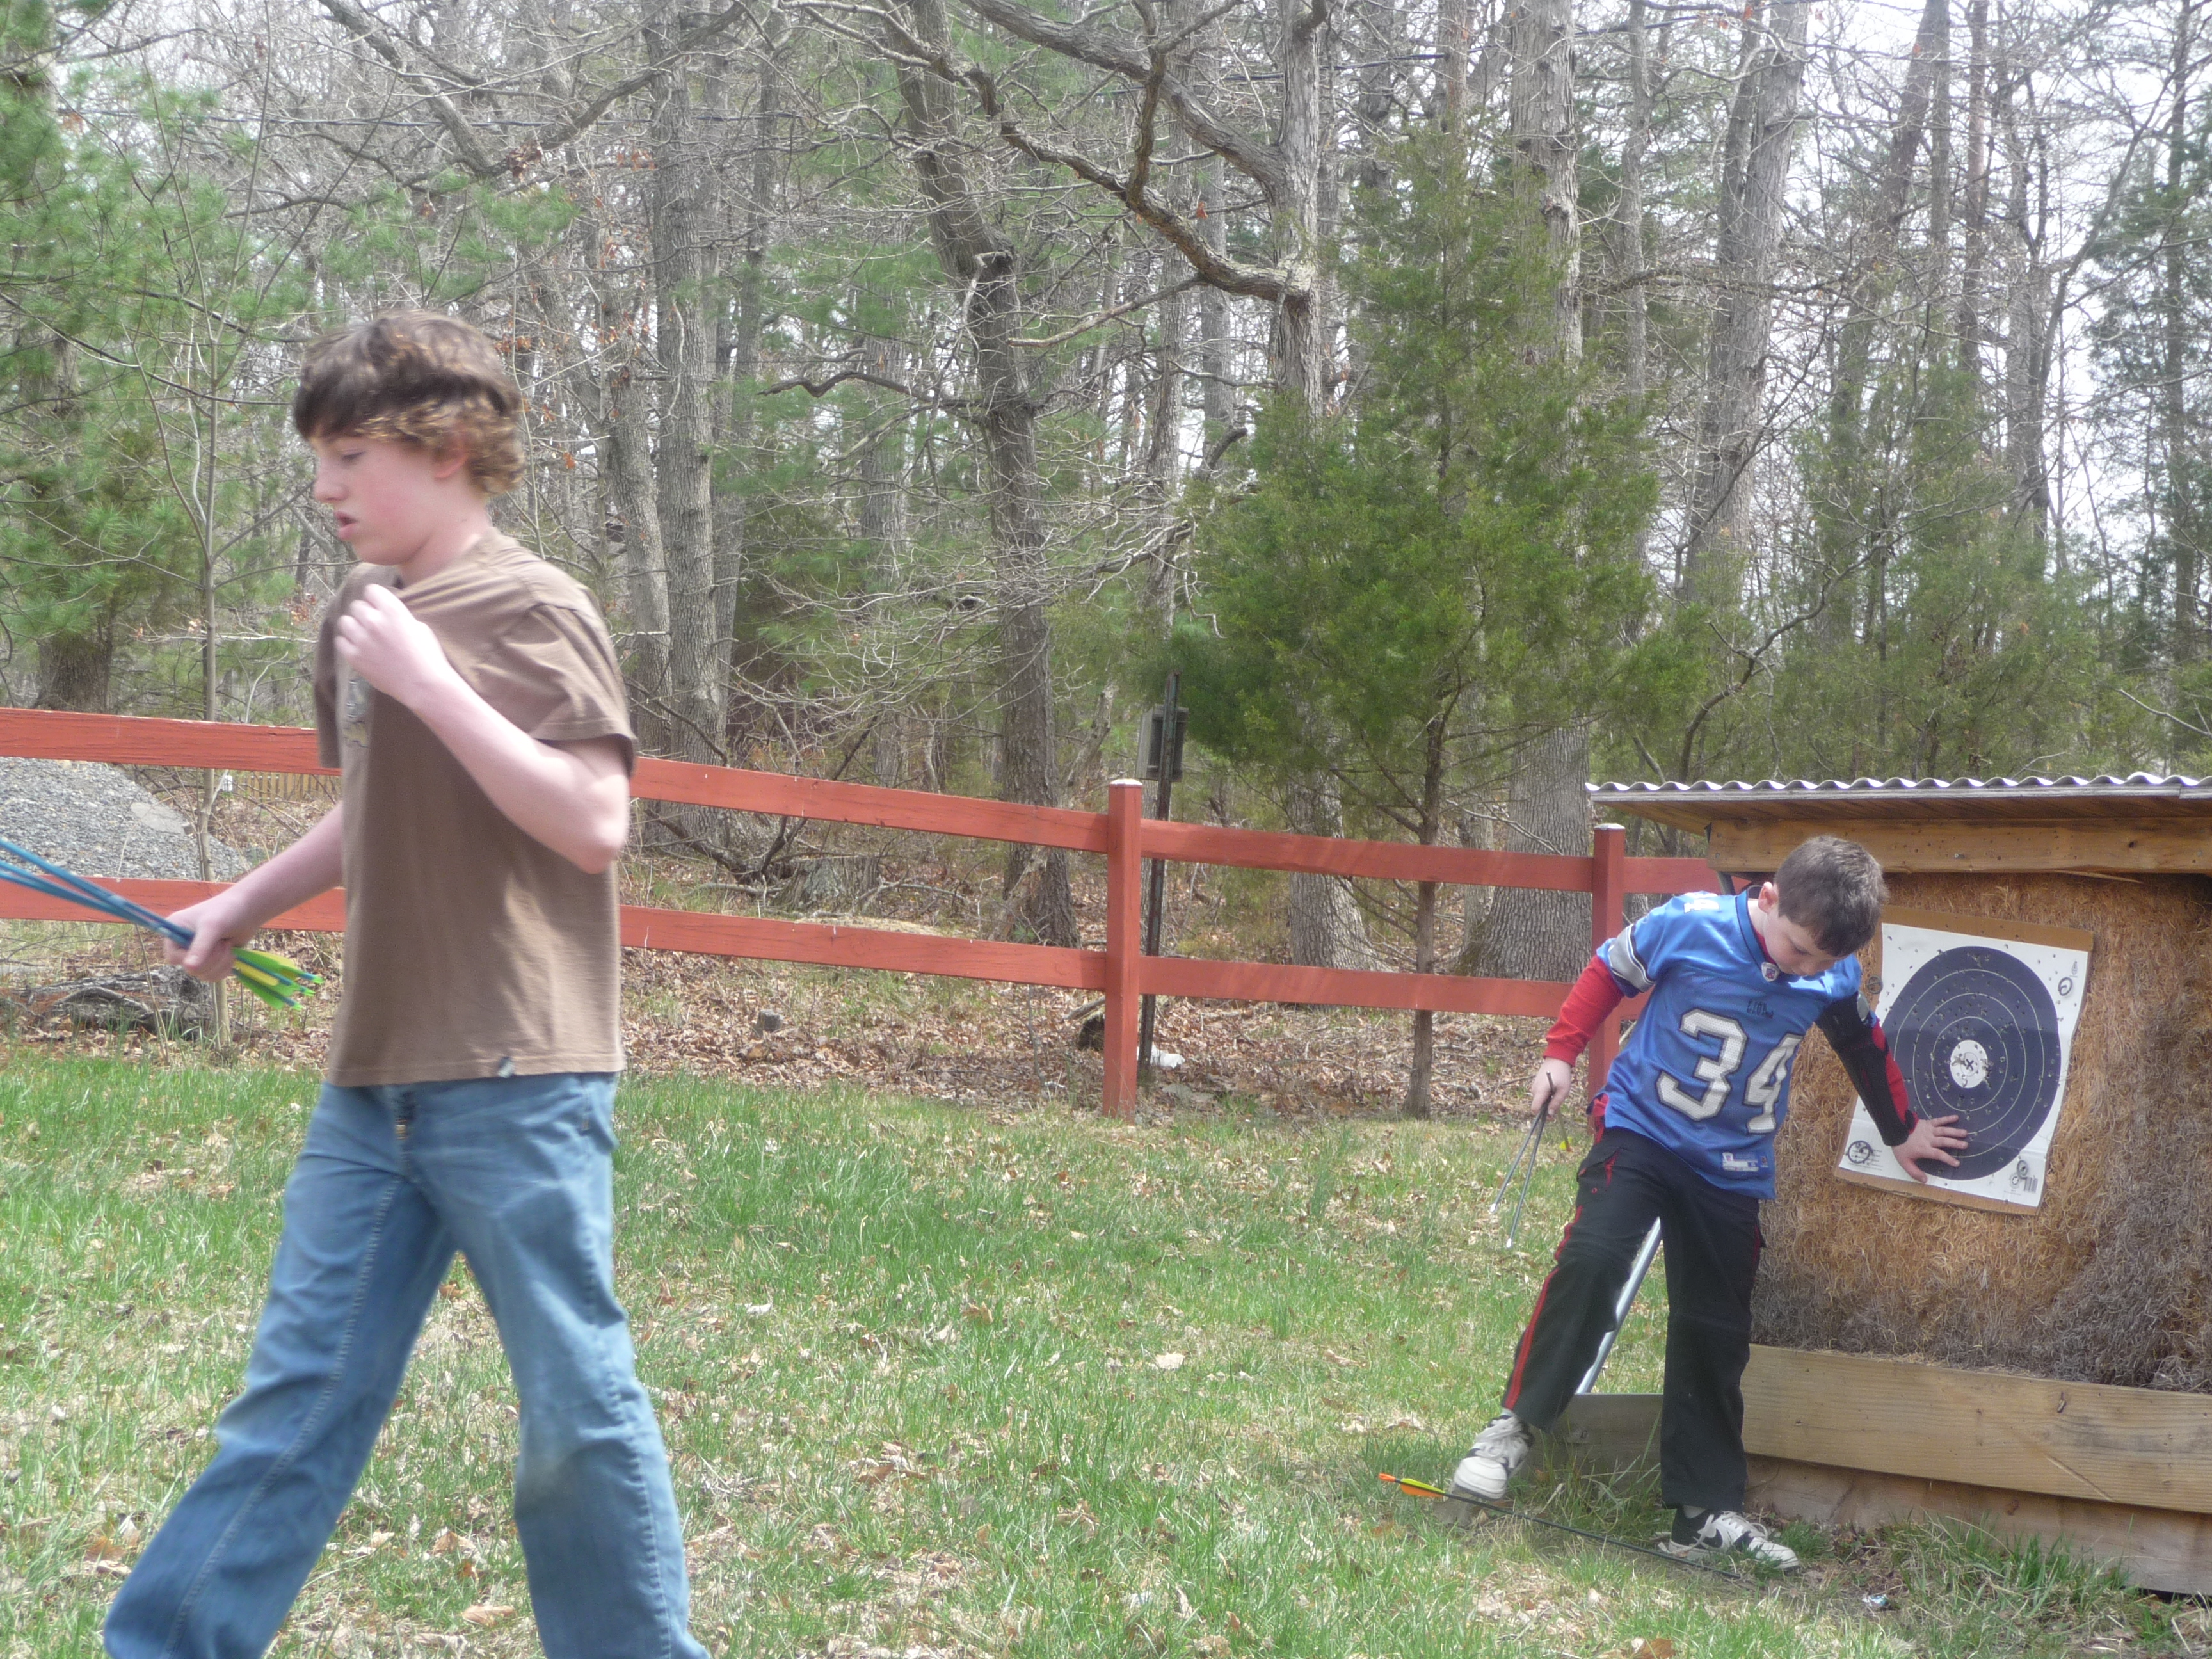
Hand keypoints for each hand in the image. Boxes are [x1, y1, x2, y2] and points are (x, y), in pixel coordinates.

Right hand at [163, 893, 251, 981]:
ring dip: (221, 964)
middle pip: (190, 969)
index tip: (211, 946)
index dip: (192, 958)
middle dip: (212, 960)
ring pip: (203, 974)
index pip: (173, 958)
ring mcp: (197, 952)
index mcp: (174, 930)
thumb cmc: (228, 911)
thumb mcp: (213, 927)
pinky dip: (225, 969)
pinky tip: (232, 955)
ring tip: (229, 946)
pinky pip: (213, 976)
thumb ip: (201, 947)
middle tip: (225, 943)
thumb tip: (190, 968)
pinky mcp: (211, 959)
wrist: (248, 910)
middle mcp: (182, 943)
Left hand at [335, 582, 458, 710]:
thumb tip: (387, 615)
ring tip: (363, 635)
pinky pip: (340, 642)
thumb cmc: (428, 656)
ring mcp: (361, 640)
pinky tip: (358, 647)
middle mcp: (374, 621)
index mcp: (393, 610)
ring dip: (354, 626)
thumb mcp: (419, 627)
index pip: (371, 590)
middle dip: (366, 612)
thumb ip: (399, 617)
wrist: (424, 685)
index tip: (380, 606)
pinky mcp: (354, 657)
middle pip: (357, 606)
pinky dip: (348, 642)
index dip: (376, 598)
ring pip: (344, 621)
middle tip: (375, 624)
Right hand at [1529, 1057, 1573, 1116]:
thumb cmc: (1562, 1075)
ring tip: (1557, 1094)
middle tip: (1558, 1105)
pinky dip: (1545, 1096)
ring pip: (1539, 1101)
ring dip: (1547, 1102)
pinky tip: (1553, 1090)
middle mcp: (1534, 1090)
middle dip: (1546, 1109)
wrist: (1557, 1059)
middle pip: (1537, 1106)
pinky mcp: (1536, 1084)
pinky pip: (1539, 1095)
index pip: (1535, 1109)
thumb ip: (1556, 1103)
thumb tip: (1550, 1114)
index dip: (1542, 1115)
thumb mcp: (1563, 1090)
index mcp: (1540, 1091)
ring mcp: (1534, 1086)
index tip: (1551, 1116)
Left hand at [1895, 1113, 1967, 1181]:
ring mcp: (1929, 1130)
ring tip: (1965, 1133)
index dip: (1948, 1159)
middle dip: (1955, 1143)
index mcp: (1924, 1149)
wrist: (1894, 1130)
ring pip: (1944, 1131)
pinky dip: (1947, 1118)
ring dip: (1954, 1131)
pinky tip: (1956, 1117)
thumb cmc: (1900, 1146)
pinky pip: (1939, 1120)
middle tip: (1966, 1145)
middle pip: (1944, 1141)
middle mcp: (1929, 1139)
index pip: (1938, 1154)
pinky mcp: (1928, 1123)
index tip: (1957, 1163)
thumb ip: (1914, 1172)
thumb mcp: (1904, 1162)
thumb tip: (1925, 1180)